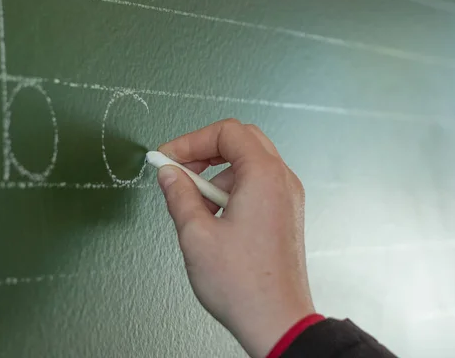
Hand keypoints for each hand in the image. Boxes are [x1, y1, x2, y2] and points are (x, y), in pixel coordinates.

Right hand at [156, 119, 314, 357]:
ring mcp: (287, 197)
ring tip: (194, 204)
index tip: (167, 158)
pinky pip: (256, 185)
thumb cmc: (242, 283)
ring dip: (216, 174)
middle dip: (205, 151)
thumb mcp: (196, 234)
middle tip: (179, 171)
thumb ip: (178, 194)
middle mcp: (282, 180)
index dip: (191, 140)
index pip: (227, 132)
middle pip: (241, 141)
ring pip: (248, 164)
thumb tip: (168, 173)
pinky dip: (231, 189)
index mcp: (264, 175)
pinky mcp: (284, 214)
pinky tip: (214, 217)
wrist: (276, 321)